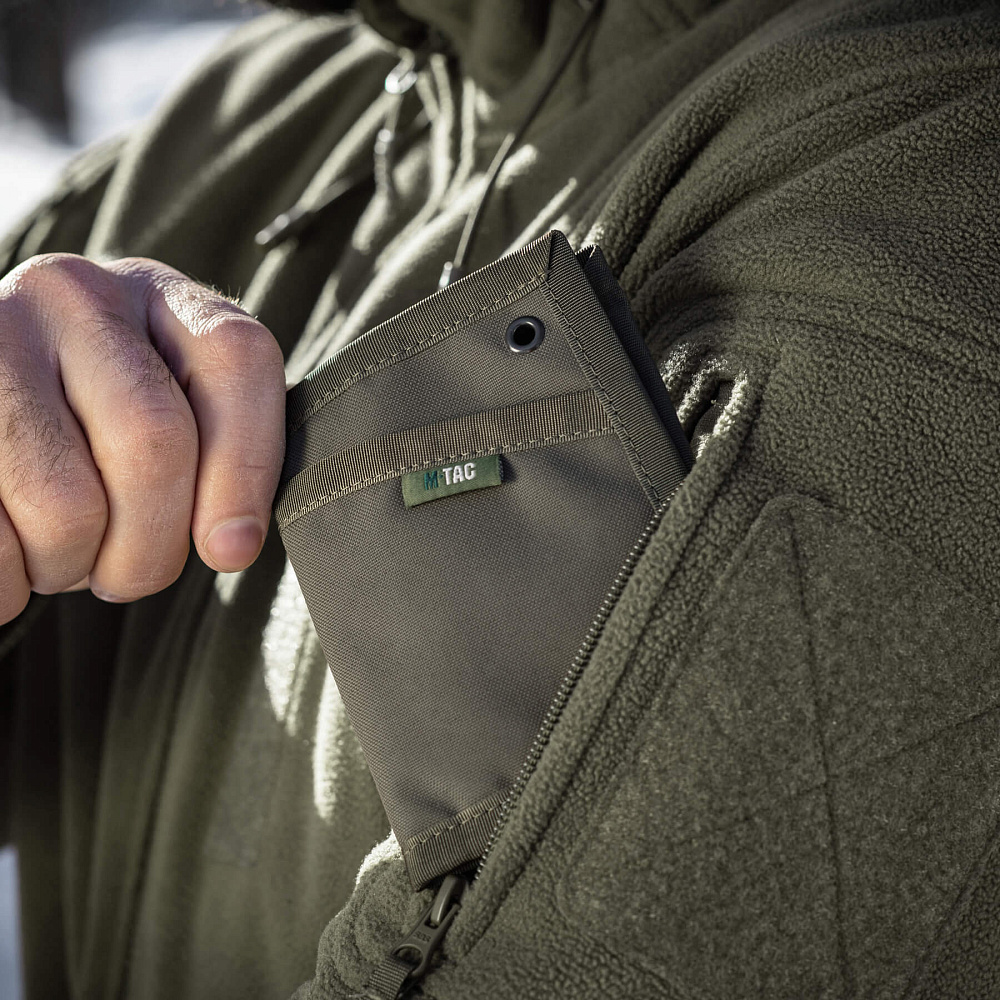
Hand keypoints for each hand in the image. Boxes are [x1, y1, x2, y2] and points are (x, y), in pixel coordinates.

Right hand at [0, 253, 285, 623]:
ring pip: (64, 503)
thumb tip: (230, 545)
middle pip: (152, 444)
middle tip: (129, 572)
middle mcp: (73, 295)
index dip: (246, 470)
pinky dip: (7, 577)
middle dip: (151, 545)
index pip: (237, 360)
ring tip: (57, 550)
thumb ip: (216, 462)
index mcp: (160, 297)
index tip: (230, 551)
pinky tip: (9, 549)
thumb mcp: (170, 422)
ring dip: (68, 564)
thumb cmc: (93, 434)